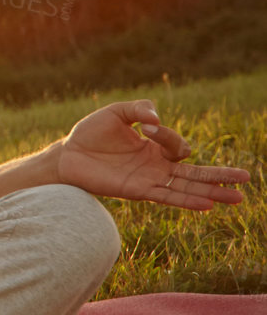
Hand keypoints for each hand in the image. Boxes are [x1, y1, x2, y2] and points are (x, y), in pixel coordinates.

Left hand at [56, 99, 248, 208]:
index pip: (176, 145)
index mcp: (154, 147)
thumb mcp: (116, 113)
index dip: (165, 134)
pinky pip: (166, 197)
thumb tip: (155, 120)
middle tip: (247, 178)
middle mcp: (156, 166)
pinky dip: (186, 200)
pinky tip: (206, 205)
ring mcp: (148, 180)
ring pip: (186, 187)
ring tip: (237, 197)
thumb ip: (139, 109)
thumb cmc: (90, 133)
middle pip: (195, 172)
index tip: (145, 126)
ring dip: (211, 192)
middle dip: (220, 175)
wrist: (67, 154)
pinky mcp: (136, 191)